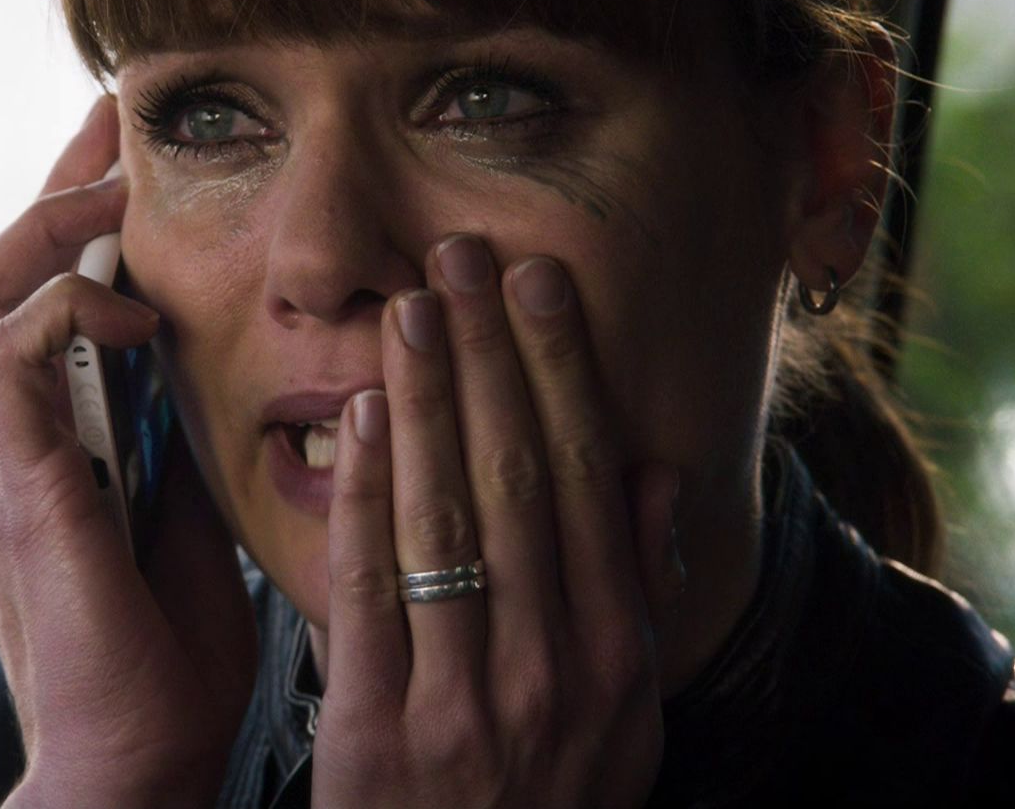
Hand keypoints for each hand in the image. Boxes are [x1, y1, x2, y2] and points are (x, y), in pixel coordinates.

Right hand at [0, 95, 257, 807]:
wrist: (132, 769)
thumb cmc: (168, 667)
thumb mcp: (179, 523)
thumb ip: (166, 441)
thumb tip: (196, 354)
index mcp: (22, 467)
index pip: (19, 316)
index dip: (61, 230)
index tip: (120, 158)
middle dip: (44, 195)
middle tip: (112, 125)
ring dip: (46, 229)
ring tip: (118, 187)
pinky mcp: (9, 492)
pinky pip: (7, 356)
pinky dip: (67, 309)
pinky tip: (141, 312)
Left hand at [310, 235, 684, 807]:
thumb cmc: (541, 798)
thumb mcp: (623, 717)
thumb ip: (635, 595)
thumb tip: (655, 473)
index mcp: (616, 659)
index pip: (592, 486)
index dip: (563, 376)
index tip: (539, 288)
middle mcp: (553, 671)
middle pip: (521, 483)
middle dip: (491, 361)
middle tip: (462, 259)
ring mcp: (468, 703)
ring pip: (447, 522)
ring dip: (428, 403)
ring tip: (411, 310)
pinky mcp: (378, 730)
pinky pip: (369, 591)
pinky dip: (366, 497)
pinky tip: (359, 418)